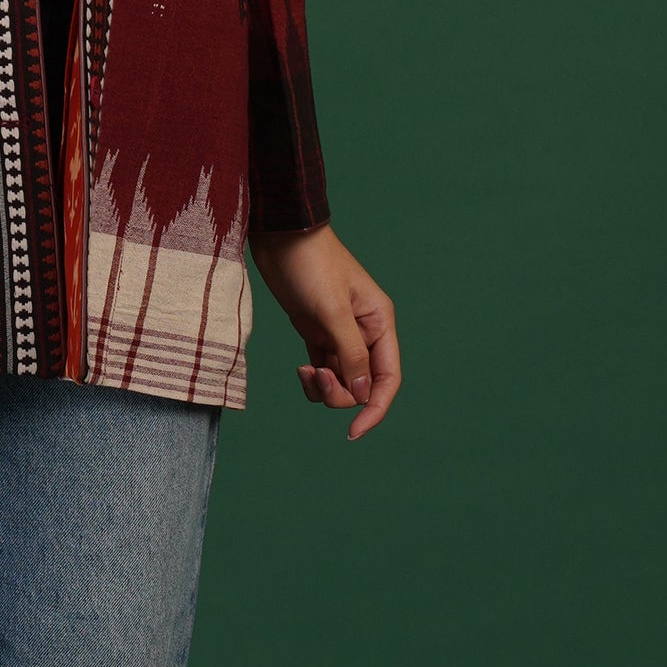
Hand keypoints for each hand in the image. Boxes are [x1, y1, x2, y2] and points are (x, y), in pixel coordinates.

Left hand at [247, 222, 398, 440]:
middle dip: (340, 393)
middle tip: (316, 377)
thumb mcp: (331, 308)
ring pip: (341, 381)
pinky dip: (314, 380)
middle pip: (362, 385)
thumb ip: (350, 352)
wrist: (278, 235)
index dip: (376, 408)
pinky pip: (323, 372)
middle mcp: (364, 332)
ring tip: (305, 372)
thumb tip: (363, 392)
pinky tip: (301, 370)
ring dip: (324, 388)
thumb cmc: (310, 263)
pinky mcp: (316, 333)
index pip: (388, 378)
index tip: (354, 431)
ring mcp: (339, 334)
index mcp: (379, 322)